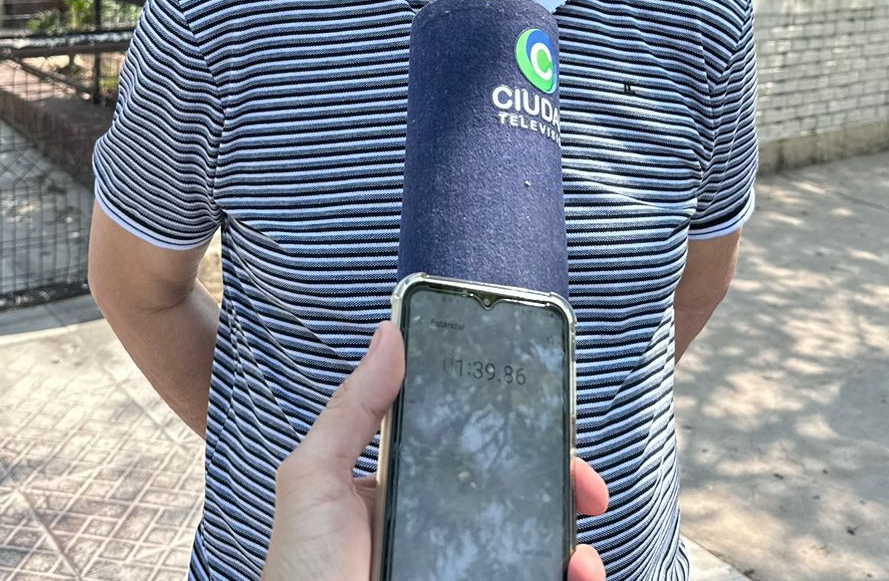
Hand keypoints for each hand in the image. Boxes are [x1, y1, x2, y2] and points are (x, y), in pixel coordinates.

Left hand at [263, 321, 608, 580]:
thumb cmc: (301, 570)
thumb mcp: (314, 480)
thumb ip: (353, 409)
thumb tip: (391, 333)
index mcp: (409, 489)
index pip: (475, 449)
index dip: (520, 433)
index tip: (555, 419)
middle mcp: (444, 528)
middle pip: (521, 493)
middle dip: (566, 484)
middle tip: (587, 487)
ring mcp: (467, 567)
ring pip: (539, 544)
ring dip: (576, 543)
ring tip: (581, 552)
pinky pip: (540, 580)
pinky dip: (572, 578)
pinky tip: (577, 574)